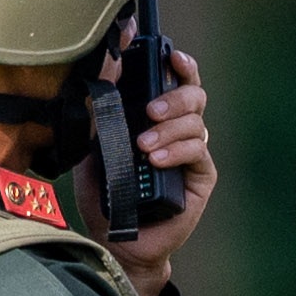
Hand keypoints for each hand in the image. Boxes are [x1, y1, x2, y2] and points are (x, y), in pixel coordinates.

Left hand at [106, 48, 211, 295]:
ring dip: (170, 129)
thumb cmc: (105, 193)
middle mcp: (177, 131)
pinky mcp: (201, 177)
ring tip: (145, 145)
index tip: (171, 57)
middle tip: (150, 111)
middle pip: (194, 95)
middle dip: (174, 96)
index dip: (179, 65)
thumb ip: (102, 116)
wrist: (117, 238)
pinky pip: (198, 152)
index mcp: (155, 118)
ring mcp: (191, 153)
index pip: (175, 81)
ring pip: (196, 123)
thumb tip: (101, 80)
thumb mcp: (94, 148)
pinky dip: (177, 151)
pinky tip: (157, 160)